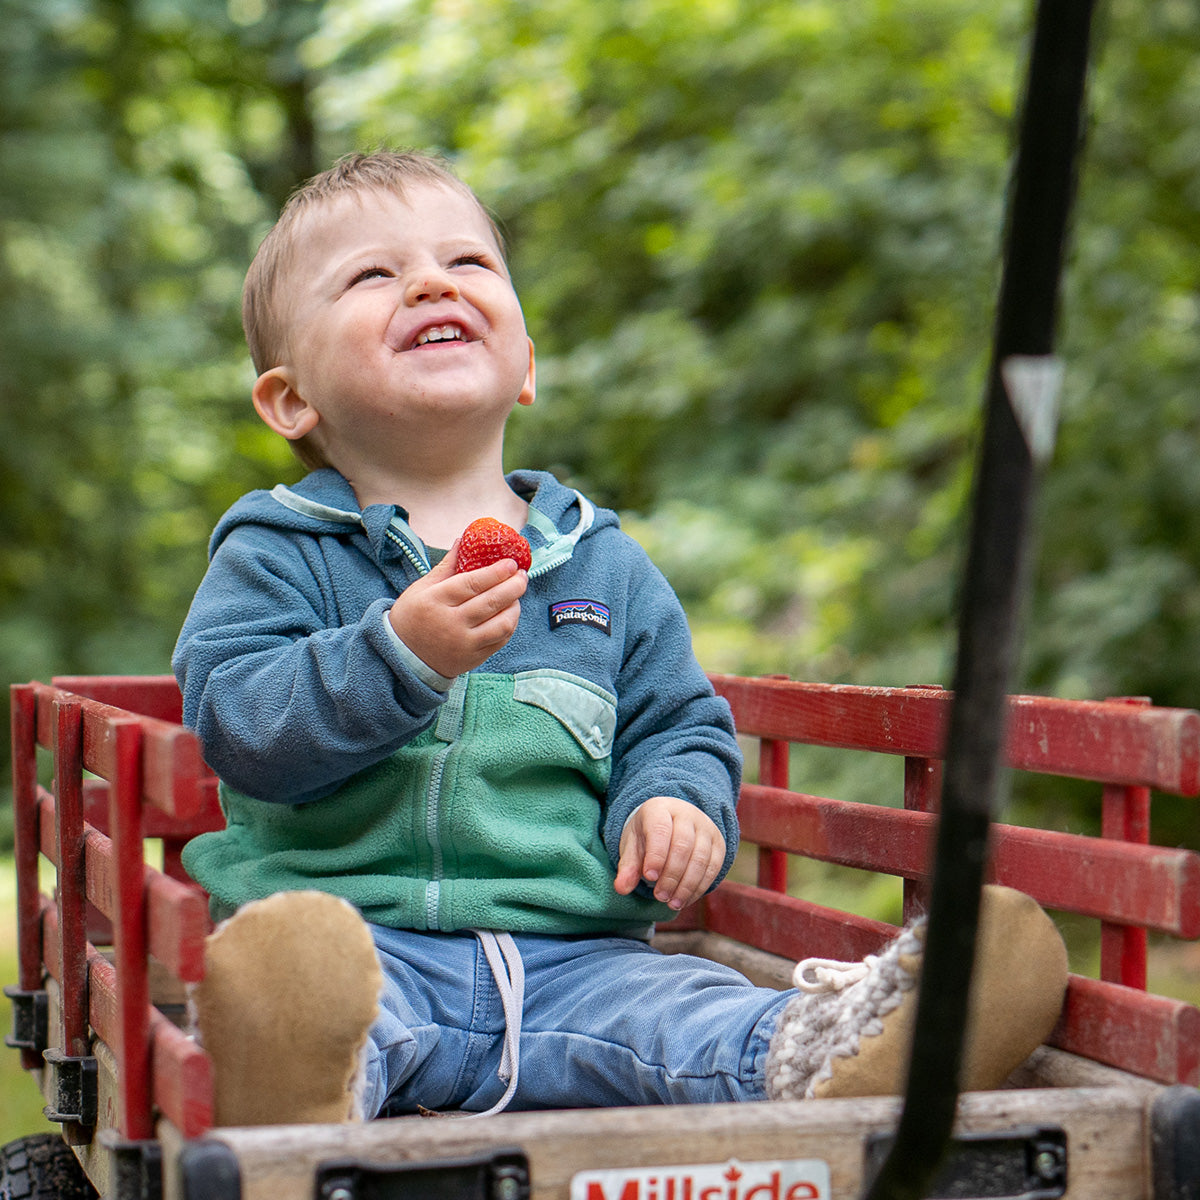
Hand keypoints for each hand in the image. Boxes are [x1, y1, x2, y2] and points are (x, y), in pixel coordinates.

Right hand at [387, 543, 526, 677]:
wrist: (404, 658)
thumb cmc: (412, 617)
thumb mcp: (421, 589)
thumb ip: (446, 567)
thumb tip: (463, 541)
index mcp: (435, 601)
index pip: (471, 584)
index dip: (495, 572)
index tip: (511, 563)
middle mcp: (451, 623)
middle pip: (490, 602)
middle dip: (513, 586)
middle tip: (522, 575)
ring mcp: (464, 643)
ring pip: (501, 624)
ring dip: (514, 606)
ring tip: (516, 594)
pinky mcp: (473, 658)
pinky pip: (501, 640)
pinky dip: (510, 624)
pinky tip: (510, 612)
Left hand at [614, 796, 725, 910]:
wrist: (671, 823)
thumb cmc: (647, 836)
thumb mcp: (633, 846)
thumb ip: (628, 866)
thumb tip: (621, 888)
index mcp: (659, 809)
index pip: (660, 830)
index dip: (656, 855)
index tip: (649, 877)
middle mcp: (686, 814)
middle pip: (683, 845)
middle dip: (671, 875)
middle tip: (660, 896)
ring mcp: (705, 827)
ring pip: (700, 858)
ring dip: (687, 885)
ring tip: (673, 903)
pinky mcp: (718, 843)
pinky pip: (713, 867)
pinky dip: (699, 887)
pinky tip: (685, 899)